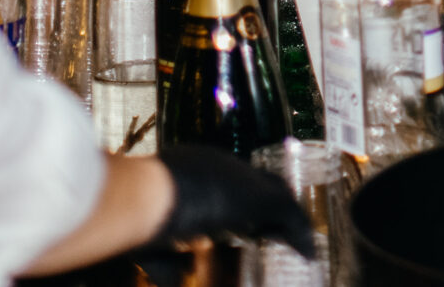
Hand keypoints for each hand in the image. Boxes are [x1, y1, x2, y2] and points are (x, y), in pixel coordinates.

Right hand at [129, 145, 312, 284]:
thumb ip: (166, 263)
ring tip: (296, 241)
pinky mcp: (259, 197)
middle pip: (256, 183)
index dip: (236, 203)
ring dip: (284, 219)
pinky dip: (299, 233)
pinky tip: (308, 253)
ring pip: (275, 195)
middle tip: (270, 232)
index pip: (226, 183)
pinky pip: (289, 214)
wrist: (142, 197)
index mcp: (192, 171)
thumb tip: (181, 277)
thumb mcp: (150, 243)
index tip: (243, 224)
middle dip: (265, 207)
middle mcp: (220, 167)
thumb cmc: (136, 218)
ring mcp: (242, 178)